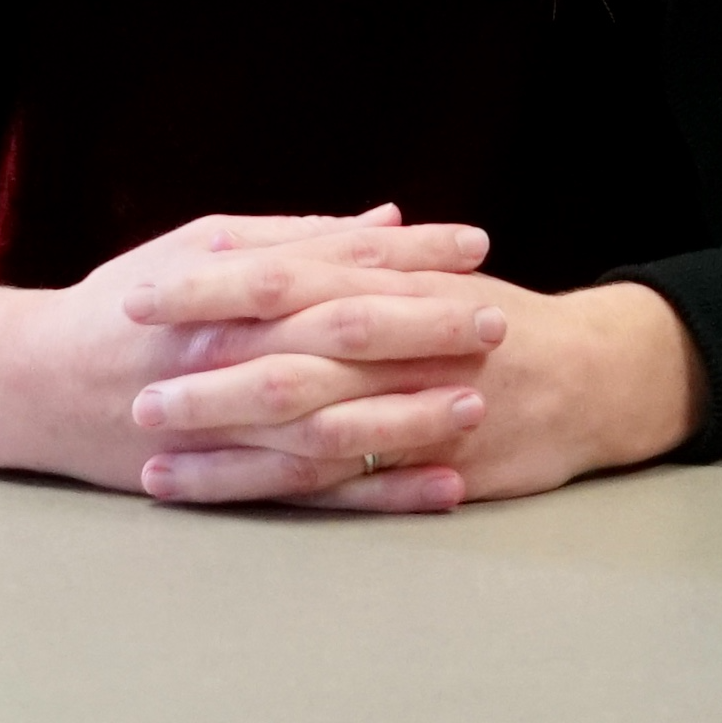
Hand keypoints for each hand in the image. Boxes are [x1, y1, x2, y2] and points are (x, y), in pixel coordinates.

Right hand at [0, 206, 500, 498]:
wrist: (40, 384)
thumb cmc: (129, 302)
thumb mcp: (205, 244)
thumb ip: (297, 236)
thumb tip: (386, 222)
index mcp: (230, 283)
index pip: (337, 263)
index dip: (410, 256)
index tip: (475, 246)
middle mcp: (232, 350)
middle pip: (342, 336)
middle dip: (424, 327)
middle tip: (497, 318)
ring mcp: (232, 421)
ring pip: (335, 419)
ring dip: (410, 412)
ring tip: (477, 401)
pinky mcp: (231, 477)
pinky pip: (317, 491)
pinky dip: (380, 490)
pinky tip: (439, 484)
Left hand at [127, 270, 703, 510]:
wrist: (588, 376)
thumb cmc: (488, 315)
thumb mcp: (421, 271)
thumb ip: (352, 252)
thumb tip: (281, 233)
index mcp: (382, 282)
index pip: (282, 274)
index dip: (209, 284)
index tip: (141, 287)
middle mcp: (390, 345)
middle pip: (282, 351)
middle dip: (202, 364)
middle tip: (133, 372)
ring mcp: (403, 409)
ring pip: (298, 425)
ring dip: (220, 433)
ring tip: (149, 439)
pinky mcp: (412, 465)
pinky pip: (327, 484)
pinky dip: (262, 487)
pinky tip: (201, 489)